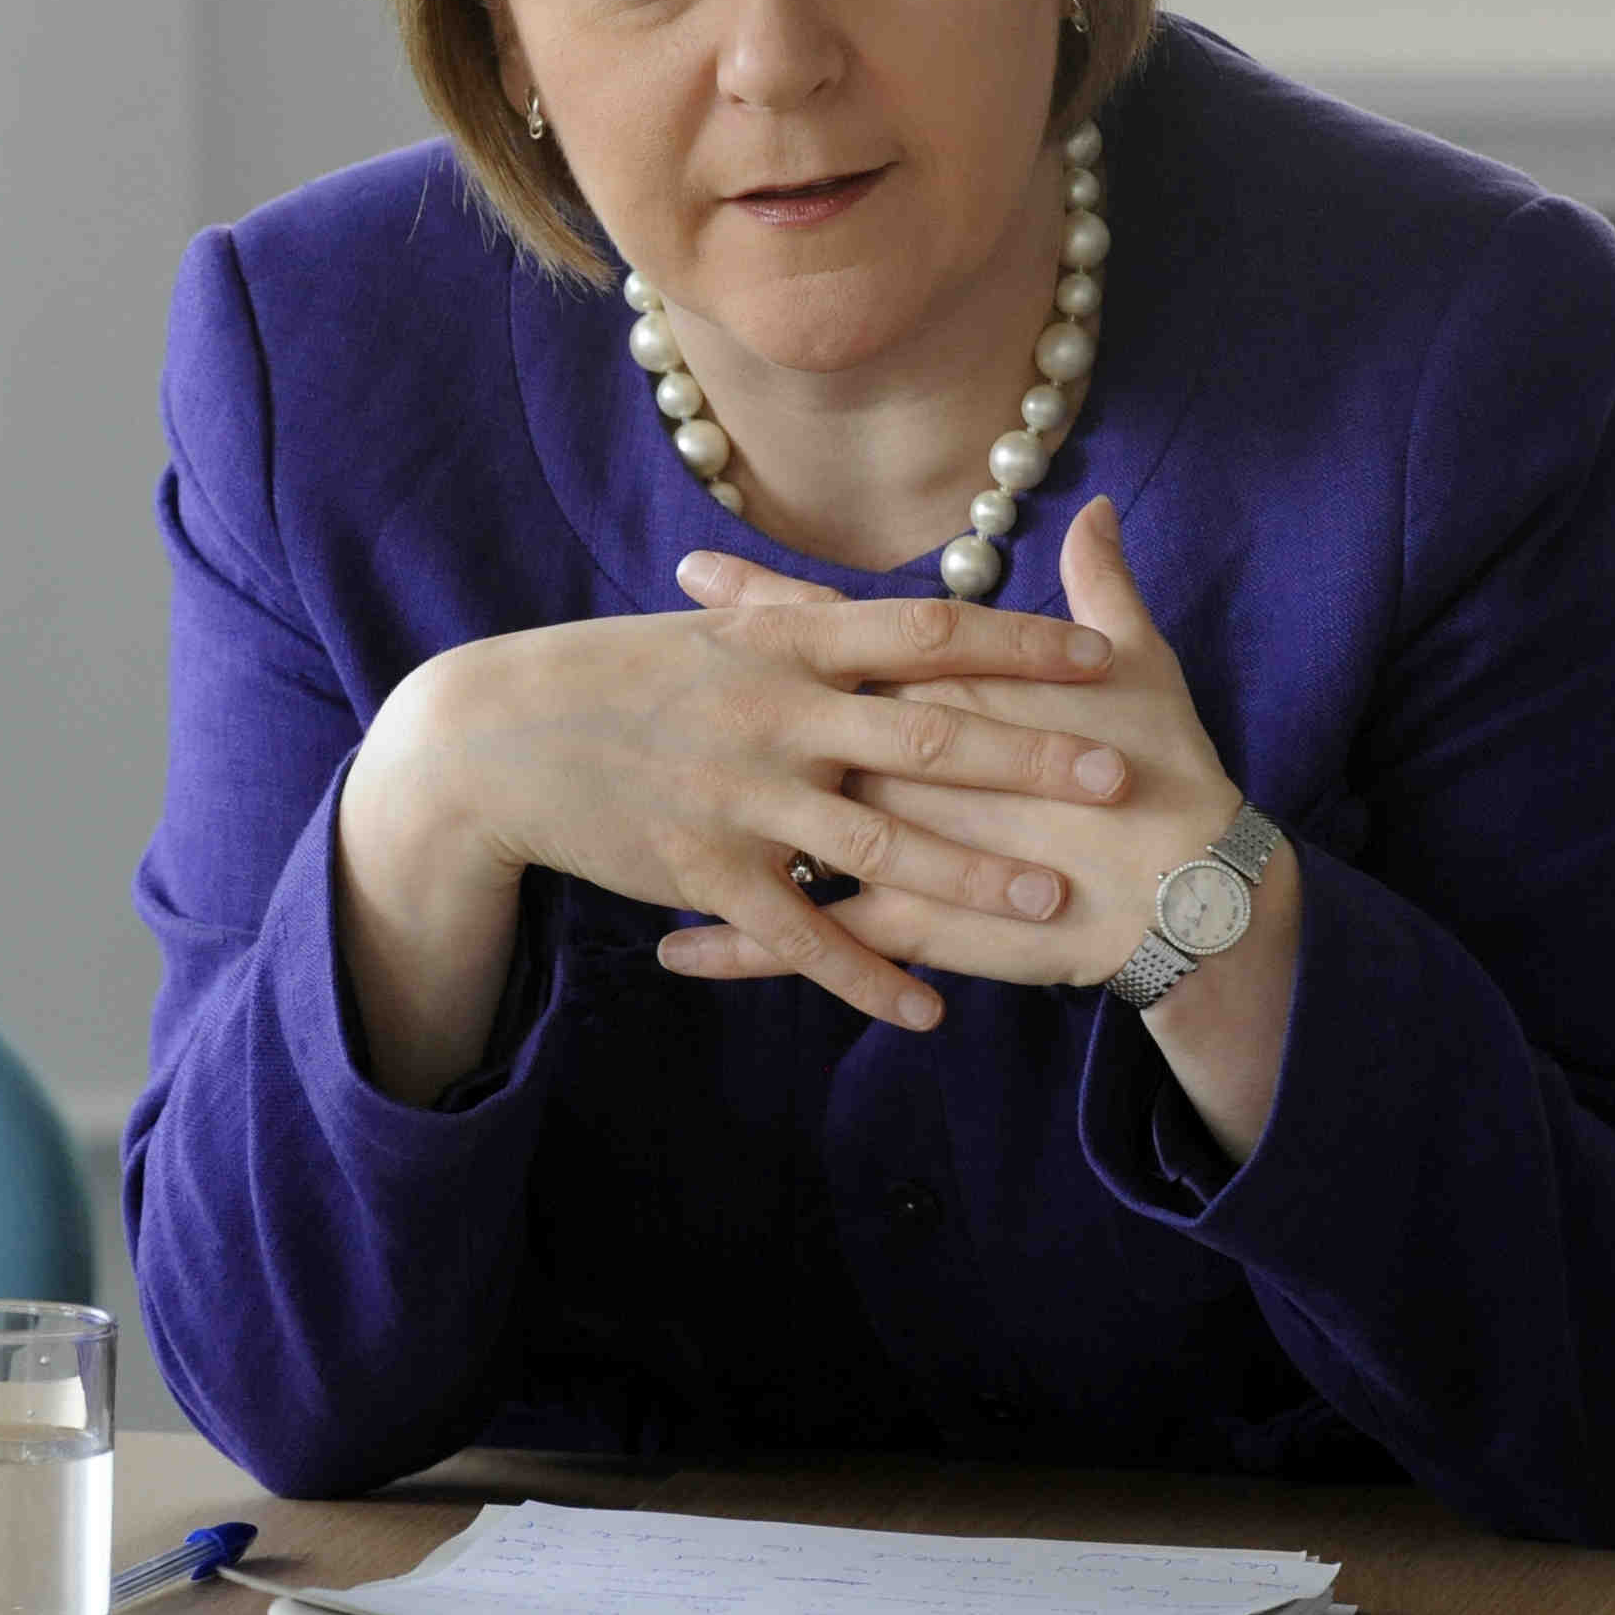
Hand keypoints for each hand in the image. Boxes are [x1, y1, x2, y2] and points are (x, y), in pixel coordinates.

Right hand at [345, 588, 1131, 1043]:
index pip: (925, 633)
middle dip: (1027, 760)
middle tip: (1118, 779)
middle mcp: (772, 715)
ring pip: (876, 842)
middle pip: (923, 735)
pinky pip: (800, 932)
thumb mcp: (709, 629)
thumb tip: (881, 605)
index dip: (1016, 644)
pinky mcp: (701, 870)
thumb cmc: (611, 676)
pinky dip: (865, 974)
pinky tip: (926, 1008)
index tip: (1099, 656)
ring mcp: (738, 796)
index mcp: (784, 646)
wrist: (496, 737)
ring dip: (969, 875)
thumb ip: (801, 615)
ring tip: (1053, 902)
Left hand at [653, 495, 1249, 993]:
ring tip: (614, 812)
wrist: (1194, 886)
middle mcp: (903, 756)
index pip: (835, 631)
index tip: (693, 573)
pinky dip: (739, 949)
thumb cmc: (1169, 770)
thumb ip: (1100, 585)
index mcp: (946, 687)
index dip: (761, 603)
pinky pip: (807, 939)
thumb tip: (1096, 509)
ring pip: (775, 824)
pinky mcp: (910, 922)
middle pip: (780, 714)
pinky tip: (673, 952)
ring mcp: (899, 839)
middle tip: (622, 673)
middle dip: (699, 692)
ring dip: (694, 817)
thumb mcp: (1138, 664)